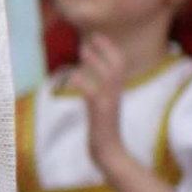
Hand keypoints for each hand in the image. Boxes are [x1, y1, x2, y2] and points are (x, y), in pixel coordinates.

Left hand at [73, 30, 131, 177]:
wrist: (110, 155)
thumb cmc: (103, 133)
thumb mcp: (100, 109)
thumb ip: (95, 94)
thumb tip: (83, 80)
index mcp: (116, 93)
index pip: (119, 65)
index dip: (109, 50)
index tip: (96, 37)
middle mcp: (116, 95)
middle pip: (118, 66)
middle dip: (106, 49)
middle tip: (91, 36)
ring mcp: (110, 104)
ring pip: (109, 77)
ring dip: (96, 62)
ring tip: (83, 50)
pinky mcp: (101, 115)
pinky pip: (93, 95)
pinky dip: (84, 84)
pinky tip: (73, 77)